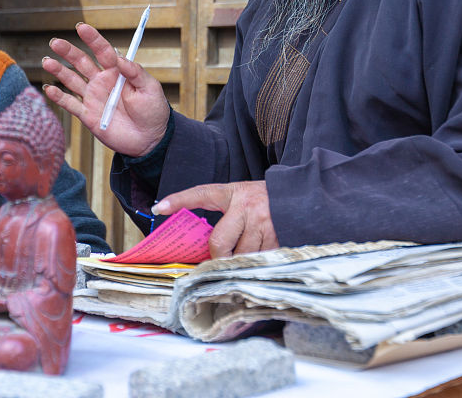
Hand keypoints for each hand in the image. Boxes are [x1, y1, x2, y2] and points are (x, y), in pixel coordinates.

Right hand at [42, 22, 168, 157]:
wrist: (150, 140)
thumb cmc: (153, 111)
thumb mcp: (150, 88)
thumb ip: (135, 72)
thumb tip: (120, 57)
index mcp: (117, 72)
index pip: (102, 51)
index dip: (92, 38)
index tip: (81, 27)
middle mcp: (102, 81)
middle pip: (81, 62)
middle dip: (68, 51)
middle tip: (55, 42)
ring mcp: (93, 97)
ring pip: (72, 80)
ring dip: (59, 71)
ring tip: (47, 61)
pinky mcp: (88, 115)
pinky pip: (70, 104)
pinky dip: (59, 97)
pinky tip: (48, 88)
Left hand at [154, 181, 278, 259]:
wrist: (302, 201)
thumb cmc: (265, 203)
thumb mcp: (242, 199)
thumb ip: (225, 216)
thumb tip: (207, 248)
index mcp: (233, 194)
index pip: (201, 194)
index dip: (179, 200)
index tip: (159, 207)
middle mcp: (246, 207)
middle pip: (219, 244)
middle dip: (217, 257)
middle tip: (220, 260)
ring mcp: (262, 224)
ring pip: (239, 257)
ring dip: (239, 263)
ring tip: (245, 257)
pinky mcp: (277, 238)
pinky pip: (257, 262)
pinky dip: (255, 266)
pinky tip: (259, 261)